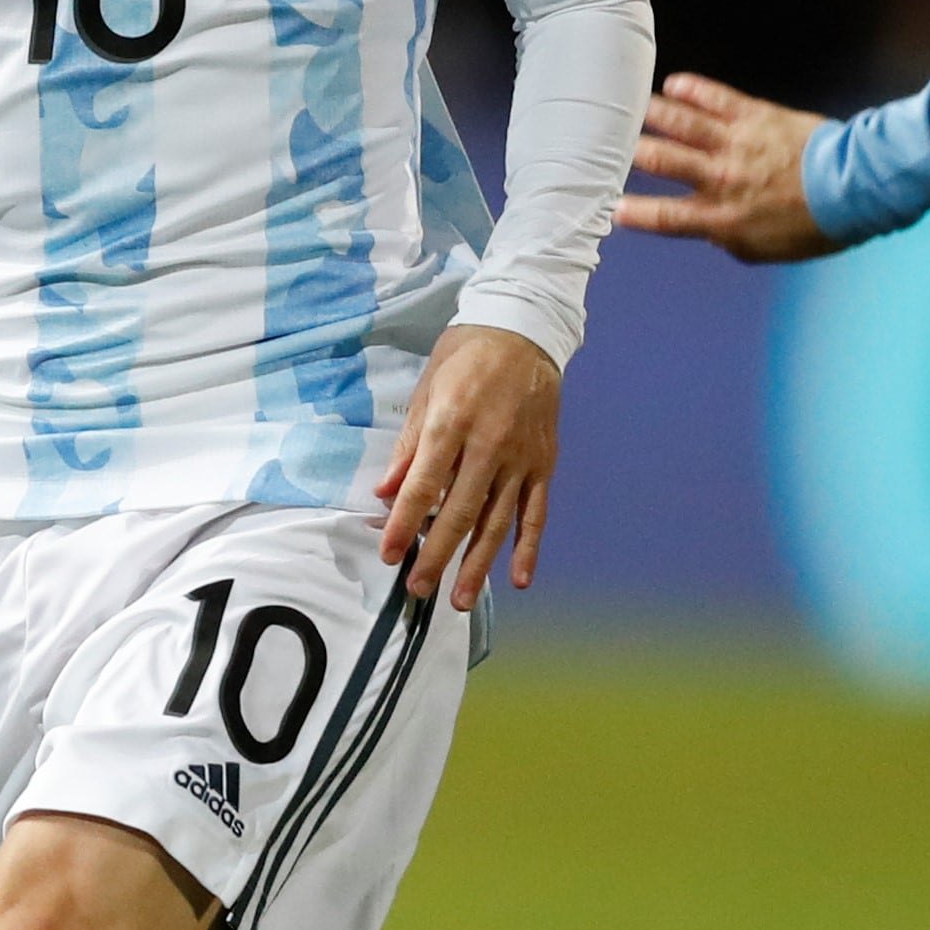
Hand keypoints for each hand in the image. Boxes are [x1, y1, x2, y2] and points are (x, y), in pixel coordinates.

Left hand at [371, 323, 561, 611]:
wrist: (525, 329)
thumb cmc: (466, 356)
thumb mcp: (427, 391)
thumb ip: (409, 446)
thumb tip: (385, 492)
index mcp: (452, 423)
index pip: (423, 487)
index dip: (403, 524)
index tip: (389, 554)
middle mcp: (489, 445)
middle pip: (459, 513)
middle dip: (436, 555)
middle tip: (417, 588)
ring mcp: (521, 458)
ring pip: (498, 521)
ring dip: (478, 564)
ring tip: (460, 599)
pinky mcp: (544, 463)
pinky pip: (536, 512)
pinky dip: (529, 547)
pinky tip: (519, 579)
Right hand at [619, 72, 837, 262]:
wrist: (850, 188)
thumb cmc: (812, 225)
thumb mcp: (765, 248)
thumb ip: (730, 239)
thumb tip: (711, 231)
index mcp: (722, 217)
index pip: (667, 217)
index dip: (636, 213)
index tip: (613, 209)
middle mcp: (721, 178)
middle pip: (664, 161)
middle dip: (633, 154)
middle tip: (609, 147)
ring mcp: (736, 143)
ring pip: (683, 124)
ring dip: (654, 115)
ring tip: (631, 109)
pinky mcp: (754, 115)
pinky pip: (715, 98)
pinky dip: (692, 90)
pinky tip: (674, 83)